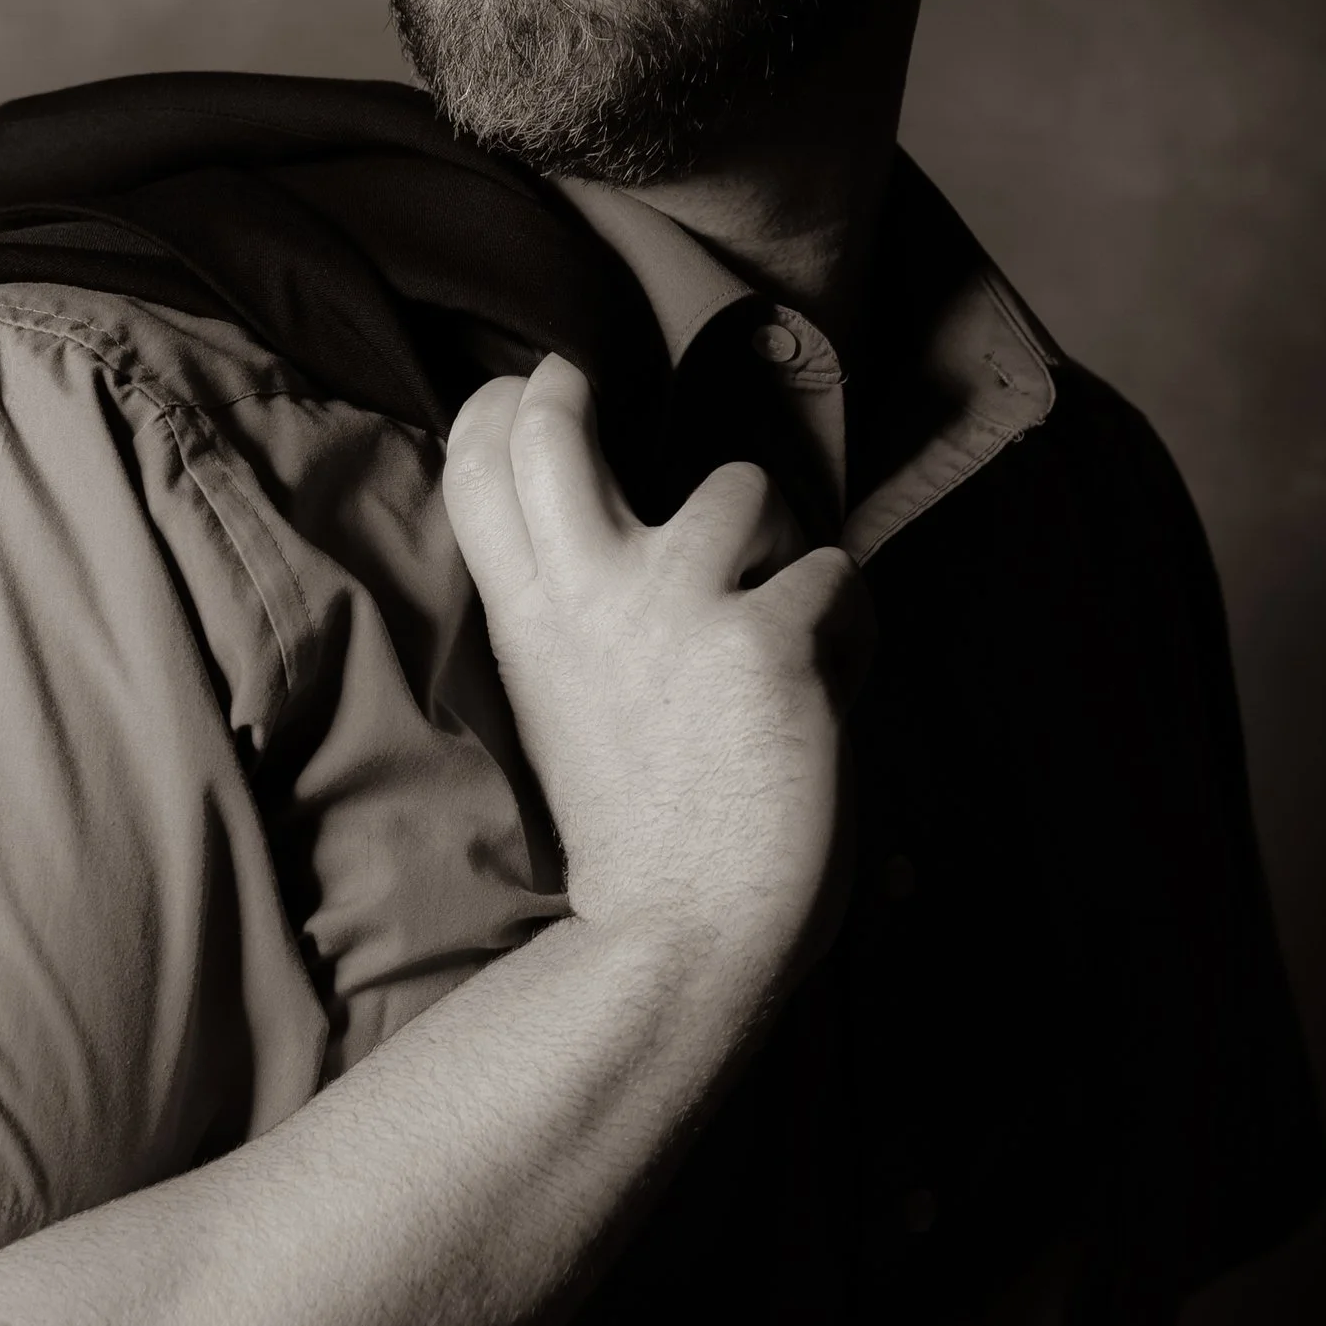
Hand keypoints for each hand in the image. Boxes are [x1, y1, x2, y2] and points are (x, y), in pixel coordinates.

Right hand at [443, 355, 867, 1005]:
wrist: (682, 936)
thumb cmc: (637, 836)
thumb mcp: (562, 709)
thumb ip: (578, 619)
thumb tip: (626, 537)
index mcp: (530, 624)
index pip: (477, 473)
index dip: (498, 410)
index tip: (527, 392)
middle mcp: (589, 594)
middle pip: (548, 428)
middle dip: (570, 391)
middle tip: (592, 389)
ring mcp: (679, 603)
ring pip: (743, 486)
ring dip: (780, 542)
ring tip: (778, 619)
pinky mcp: (773, 636)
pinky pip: (837, 579)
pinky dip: (848, 633)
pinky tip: (829, 695)